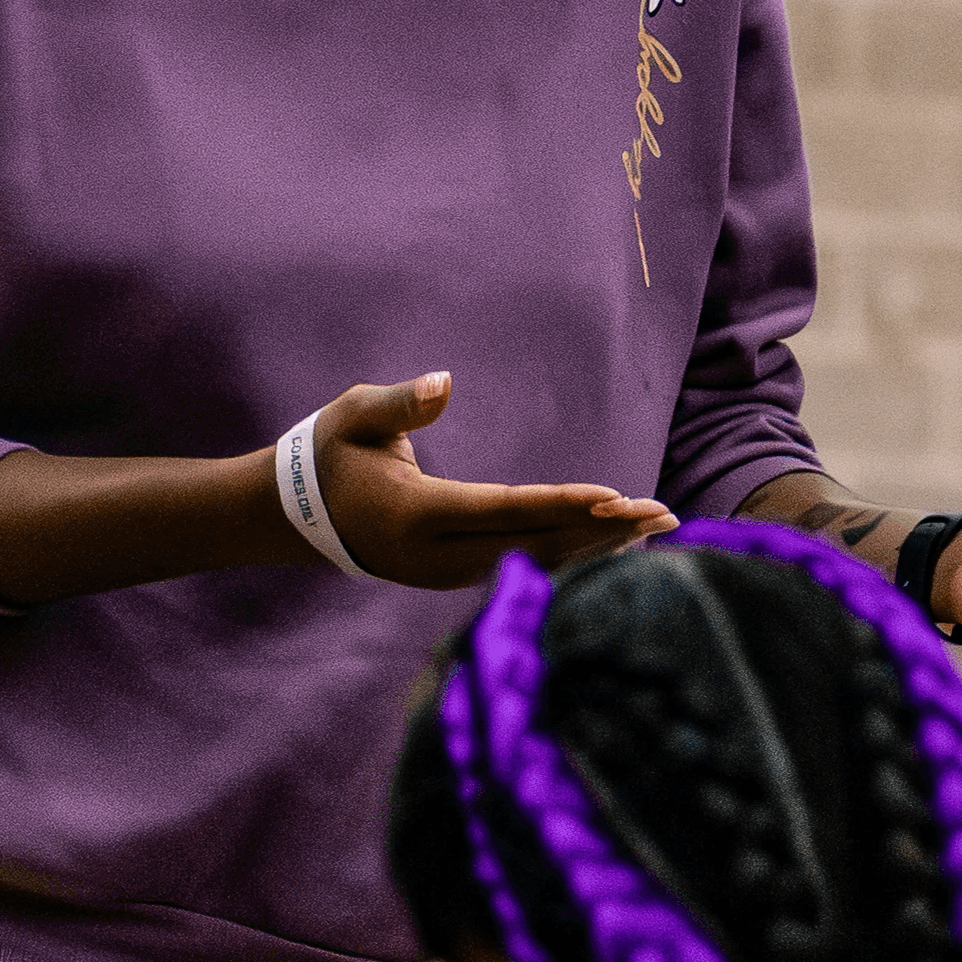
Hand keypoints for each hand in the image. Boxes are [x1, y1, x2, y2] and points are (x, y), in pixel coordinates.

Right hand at [313, 372, 673, 586]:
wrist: (296, 517)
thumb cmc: (329, 453)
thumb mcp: (353, 417)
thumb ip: (400, 404)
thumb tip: (444, 383)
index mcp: (414, 515)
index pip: (503, 509)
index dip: (562, 504)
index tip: (616, 498)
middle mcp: (435, 557)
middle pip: (532, 545)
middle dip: (601, 531)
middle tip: (664, 514)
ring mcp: (445, 575)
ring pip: (533, 562)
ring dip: (596, 547)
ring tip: (656, 529)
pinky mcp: (454, 578)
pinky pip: (522, 567)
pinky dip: (571, 554)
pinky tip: (613, 542)